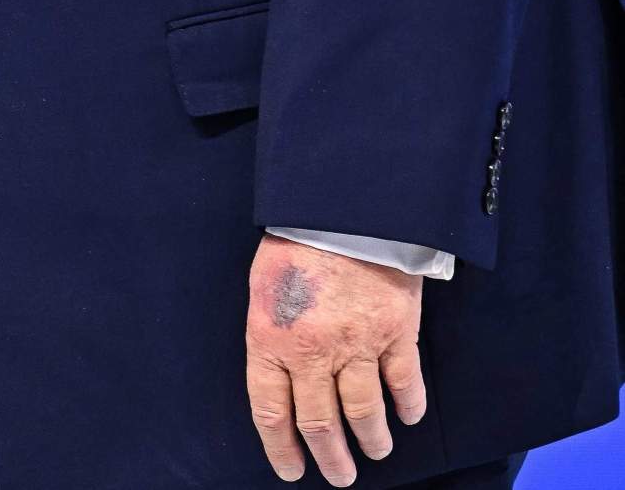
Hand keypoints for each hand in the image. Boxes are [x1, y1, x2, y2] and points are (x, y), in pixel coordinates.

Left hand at [246, 234, 425, 486]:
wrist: (343, 209)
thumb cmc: (296, 243)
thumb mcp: (263, 286)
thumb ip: (269, 330)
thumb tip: (278, 367)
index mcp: (271, 339)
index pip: (271, 412)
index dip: (281, 449)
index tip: (293, 470)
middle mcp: (312, 352)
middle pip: (320, 421)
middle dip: (330, 457)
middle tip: (340, 475)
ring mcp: (357, 343)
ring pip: (363, 410)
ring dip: (370, 439)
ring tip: (374, 452)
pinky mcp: (395, 329)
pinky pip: (404, 380)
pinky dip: (409, 404)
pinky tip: (409, 416)